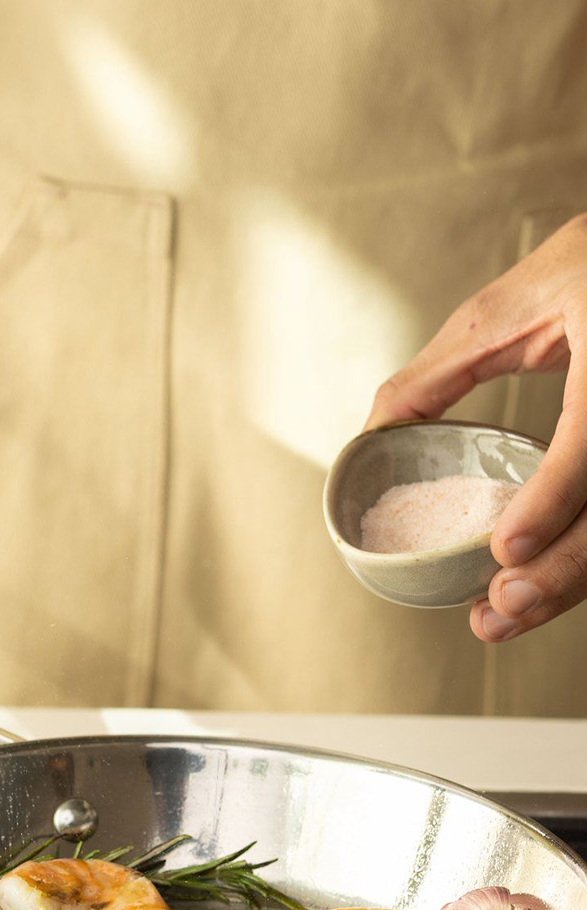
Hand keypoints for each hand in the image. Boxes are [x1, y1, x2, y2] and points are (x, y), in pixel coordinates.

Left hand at [364, 213, 586, 642]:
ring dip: (570, 583)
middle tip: (498, 607)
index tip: (506, 550)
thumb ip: (437, 375)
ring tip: (503, 617)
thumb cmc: (583, 266)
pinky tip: (539, 588)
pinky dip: (579, 559)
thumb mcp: (502, 309)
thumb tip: (369, 439)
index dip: (557, 496)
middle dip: (562, 571)